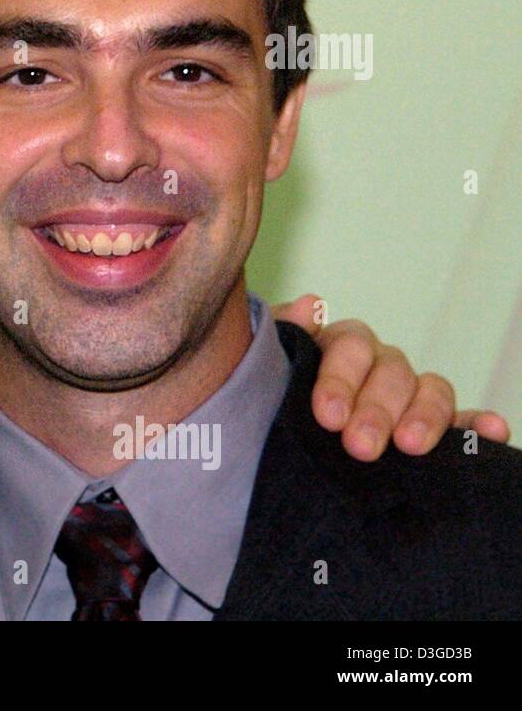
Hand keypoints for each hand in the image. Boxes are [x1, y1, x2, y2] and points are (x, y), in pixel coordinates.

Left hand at [272, 294, 511, 460]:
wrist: (261, 441)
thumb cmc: (264, 402)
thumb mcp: (264, 371)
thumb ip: (281, 340)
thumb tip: (309, 304)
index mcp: (336, 347)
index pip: (350, 347)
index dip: (340, 380)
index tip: (328, 417)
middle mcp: (377, 365)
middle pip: (391, 372)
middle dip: (376, 410)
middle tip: (360, 446)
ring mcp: (408, 395)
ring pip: (430, 391)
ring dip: (425, 416)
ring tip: (410, 445)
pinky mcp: (434, 427)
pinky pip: (462, 421)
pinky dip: (478, 425)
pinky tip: (491, 430)